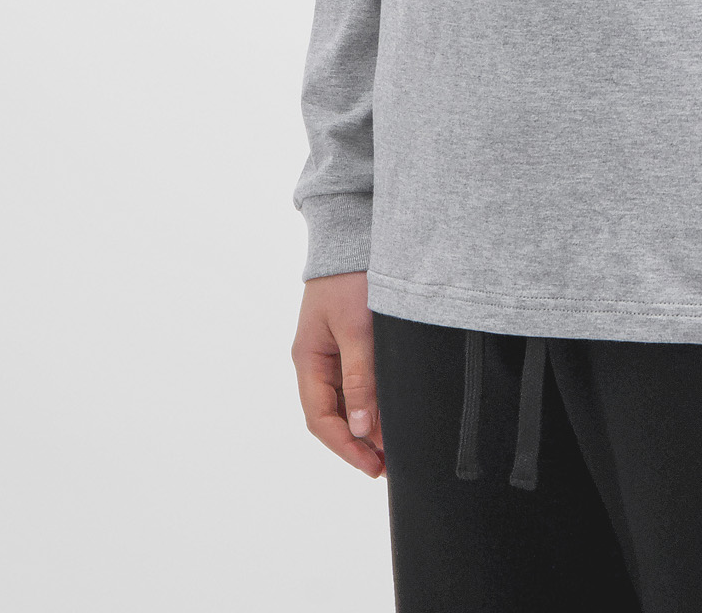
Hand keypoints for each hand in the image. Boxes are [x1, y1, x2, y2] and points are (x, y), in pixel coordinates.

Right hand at [293, 272, 382, 476]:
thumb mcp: (358, 329)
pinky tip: (391, 413)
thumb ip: (360, 378)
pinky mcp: (350, 343)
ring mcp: (332, 353)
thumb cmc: (351, 279)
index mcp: (308, 359)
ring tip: (393, 447)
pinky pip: (357, 383)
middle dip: (358, 443)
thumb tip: (362, 428)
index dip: (346, 447)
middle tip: (388, 465)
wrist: (352, 234)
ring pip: (346, 402)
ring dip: (366, 426)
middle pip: (332, 416)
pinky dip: (372, 402)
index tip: (372, 466)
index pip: (321, 419)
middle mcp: (316, 361)